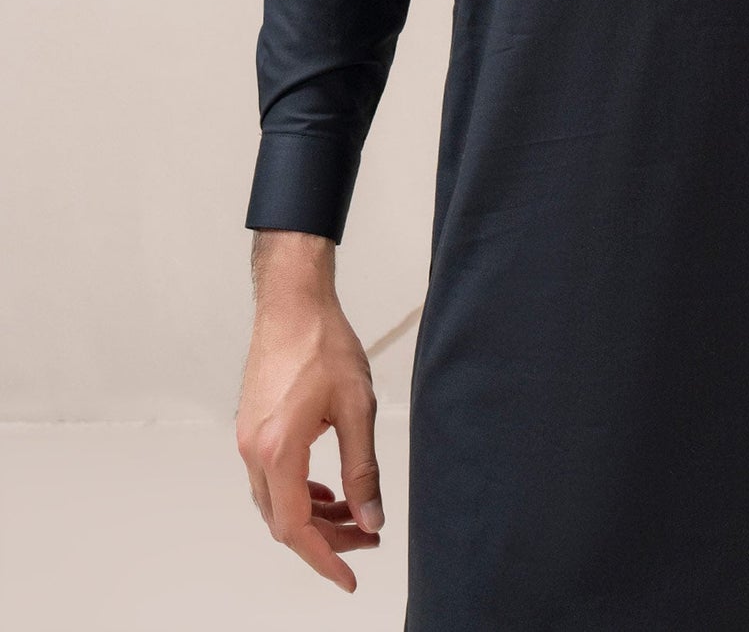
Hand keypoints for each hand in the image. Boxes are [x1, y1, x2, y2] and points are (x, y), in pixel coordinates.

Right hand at [235, 287, 385, 592]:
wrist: (292, 302)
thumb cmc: (324, 343)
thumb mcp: (357, 407)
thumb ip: (362, 469)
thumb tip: (370, 518)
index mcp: (277, 449)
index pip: (296, 527)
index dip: (325, 558)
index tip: (350, 576)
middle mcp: (253, 451)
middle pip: (285, 521)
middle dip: (326, 539)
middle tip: (367, 538)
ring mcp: (248, 440)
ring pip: (276, 502)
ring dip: (313, 516)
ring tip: (354, 514)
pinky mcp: (252, 428)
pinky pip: (271, 479)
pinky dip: (299, 492)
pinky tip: (326, 487)